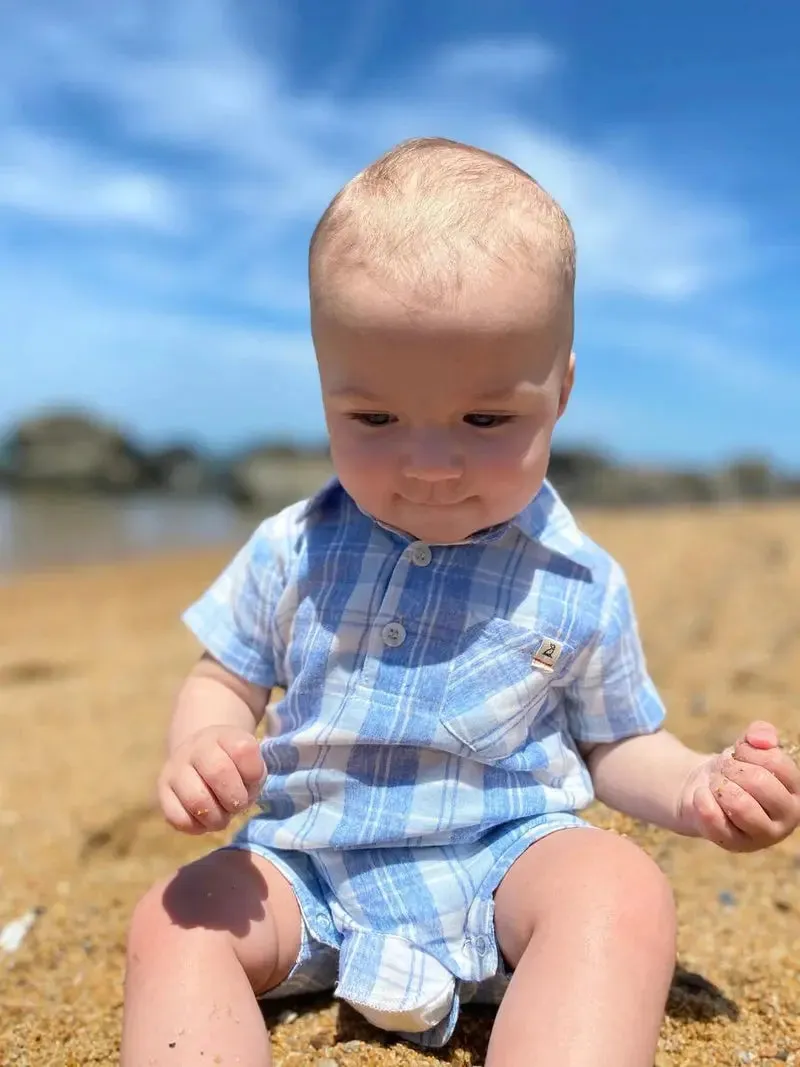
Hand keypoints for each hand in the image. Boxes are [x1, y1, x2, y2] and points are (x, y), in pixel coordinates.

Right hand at [158, 725, 265, 833]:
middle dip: (235, 798)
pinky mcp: (162, 791)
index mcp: (224, 736)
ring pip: (196, 799)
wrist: (199, 755)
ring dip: (216, 817)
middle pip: (218, 772)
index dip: (254, 773)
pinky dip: (197, 827)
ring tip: (222, 817)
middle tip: (238, 805)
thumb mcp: (250, 762)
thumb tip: (240, 801)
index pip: (243, 750)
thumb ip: (253, 778)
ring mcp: (175, 768)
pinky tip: (204, 820)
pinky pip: (178, 818)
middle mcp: (196, 747)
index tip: (253, 782)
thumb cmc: (233, 764)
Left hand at [678, 720, 799, 851]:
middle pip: (760, 783)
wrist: (706, 790)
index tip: (739, 752)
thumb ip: (760, 734)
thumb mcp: (748, 746)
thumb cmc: (736, 769)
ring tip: (717, 784)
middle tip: (725, 769)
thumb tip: (763, 740)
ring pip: (740, 805)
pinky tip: (703, 796)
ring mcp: (763, 836)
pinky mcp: (736, 845)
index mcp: (796, 791)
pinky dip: (703, 800)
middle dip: (733, 769)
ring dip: (720, 786)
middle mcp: (787, 817)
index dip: (750, 751)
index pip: (777, 763)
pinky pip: (715, 820)